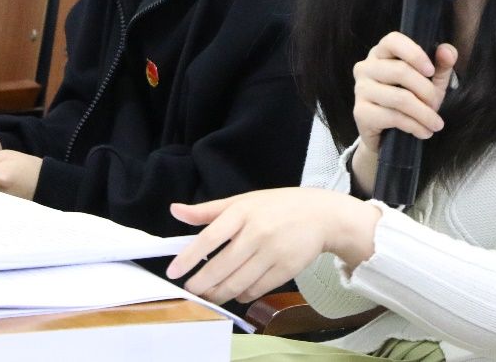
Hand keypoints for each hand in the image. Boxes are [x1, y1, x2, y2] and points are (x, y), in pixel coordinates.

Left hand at [166, 188, 379, 304]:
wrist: (322, 215)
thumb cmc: (278, 206)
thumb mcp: (243, 200)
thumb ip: (208, 211)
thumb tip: (175, 210)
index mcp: (242, 212)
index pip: (209, 238)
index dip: (188, 257)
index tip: (173, 272)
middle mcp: (256, 233)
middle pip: (221, 267)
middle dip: (201, 284)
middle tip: (190, 290)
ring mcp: (272, 253)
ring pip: (237, 283)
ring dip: (218, 293)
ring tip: (208, 295)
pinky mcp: (285, 270)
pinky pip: (256, 290)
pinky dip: (241, 295)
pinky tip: (234, 292)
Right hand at [350, 33, 456, 191]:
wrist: (389, 137)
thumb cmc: (410, 101)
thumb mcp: (430, 83)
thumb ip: (441, 65)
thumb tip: (448, 51)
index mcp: (381, 53)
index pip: (393, 40)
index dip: (414, 54)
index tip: (431, 71)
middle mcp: (366, 67)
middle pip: (400, 71)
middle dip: (426, 91)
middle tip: (437, 105)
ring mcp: (360, 89)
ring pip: (399, 97)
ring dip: (424, 113)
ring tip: (436, 123)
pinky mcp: (360, 112)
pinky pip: (392, 117)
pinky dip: (414, 126)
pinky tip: (423, 132)